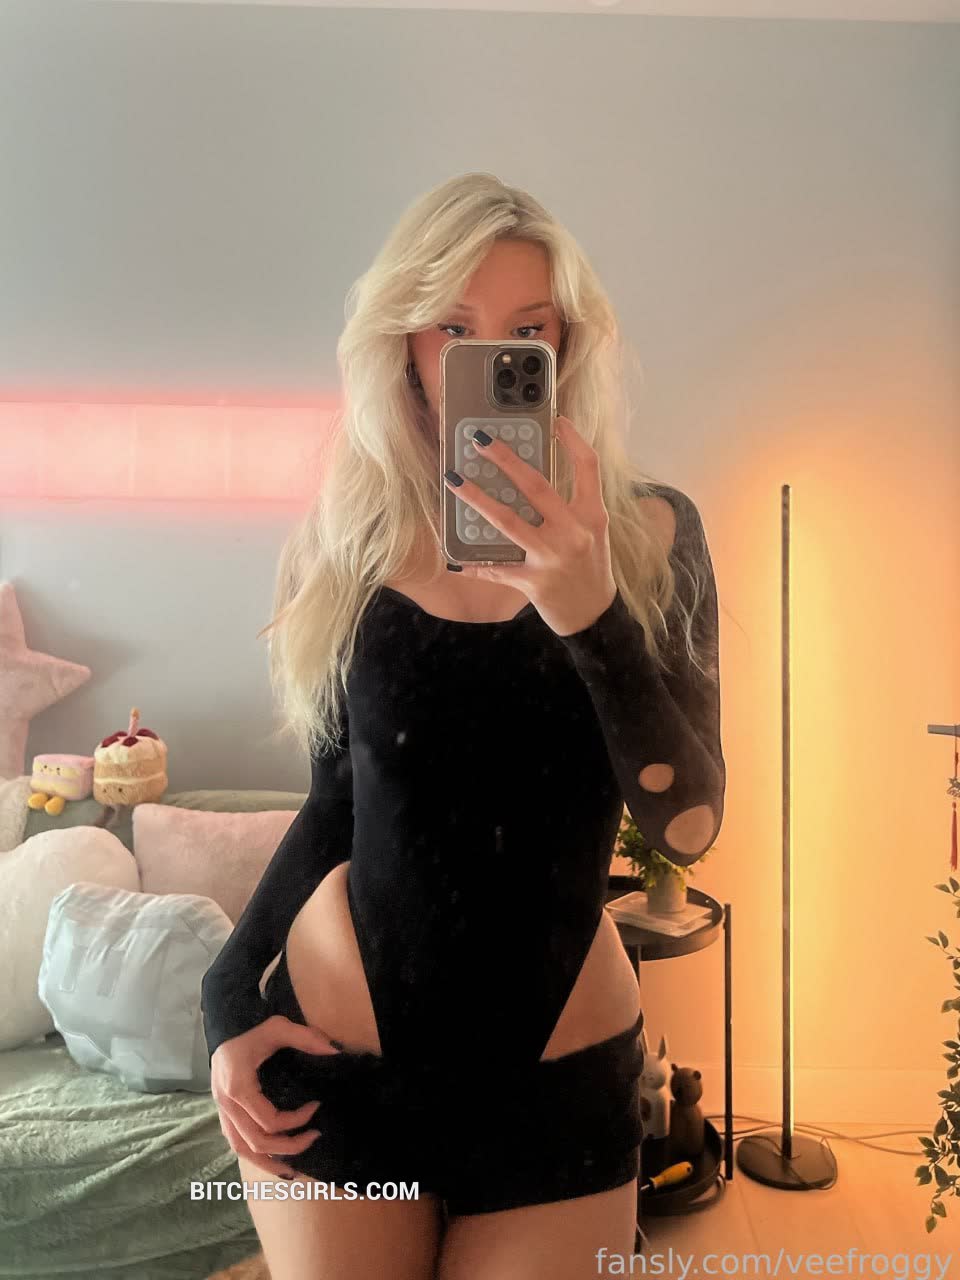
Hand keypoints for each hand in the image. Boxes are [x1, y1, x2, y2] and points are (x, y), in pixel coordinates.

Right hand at [210, 1014, 341, 1179]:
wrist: (224, 1030)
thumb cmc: (252, 1030)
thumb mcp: (278, 1027)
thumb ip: (305, 1037)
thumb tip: (334, 1051)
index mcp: (238, 1087)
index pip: (269, 1120)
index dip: (296, 1120)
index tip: (317, 1106)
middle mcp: (227, 1105)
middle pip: (257, 1142)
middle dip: (288, 1146)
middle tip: (315, 1137)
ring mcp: (222, 1112)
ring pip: (243, 1150)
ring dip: (269, 1163)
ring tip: (294, 1172)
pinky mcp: (223, 1115)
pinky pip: (237, 1144)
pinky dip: (255, 1157)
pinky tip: (273, 1162)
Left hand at [442, 415, 617, 635]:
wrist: (594, 615)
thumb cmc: (591, 567)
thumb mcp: (593, 531)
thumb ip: (572, 505)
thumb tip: (531, 477)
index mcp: (592, 515)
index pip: (587, 467)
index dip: (573, 440)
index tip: (556, 419)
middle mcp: (574, 533)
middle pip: (536, 486)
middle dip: (505, 459)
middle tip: (480, 440)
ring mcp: (552, 558)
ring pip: (507, 521)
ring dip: (476, 498)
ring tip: (454, 480)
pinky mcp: (533, 582)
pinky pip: (496, 569)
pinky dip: (475, 563)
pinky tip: (454, 557)